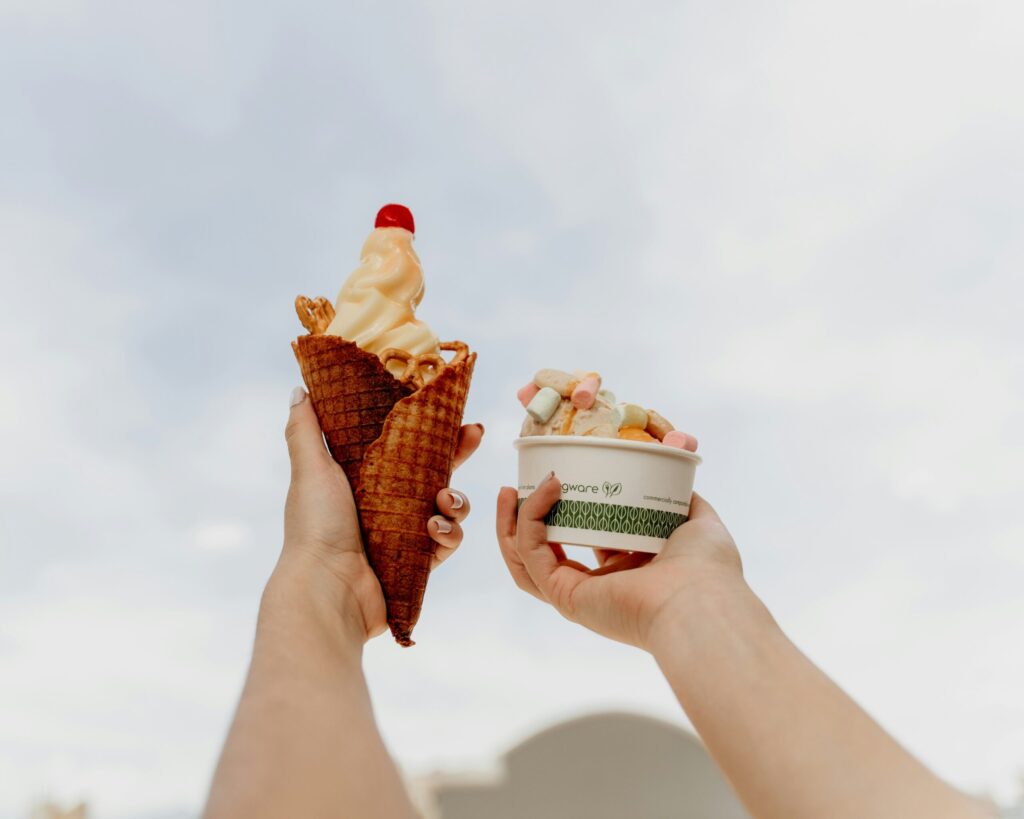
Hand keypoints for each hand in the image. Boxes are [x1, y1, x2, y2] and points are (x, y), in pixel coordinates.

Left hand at [277, 387, 481, 641]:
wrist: (328, 588)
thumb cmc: (316, 527)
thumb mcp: (311, 469)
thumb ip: (305, 429)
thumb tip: (301, 389)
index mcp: (364, 478)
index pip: (405, 445)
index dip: (429, 427)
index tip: (450, 409)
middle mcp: (387, 503)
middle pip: (435, 470)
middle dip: (458, 452)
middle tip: (473, 434)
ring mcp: (405, 532)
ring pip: (449, 506)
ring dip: (456, 499)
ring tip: (445, 500)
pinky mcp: (419, 561)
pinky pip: (448, 540)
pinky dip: (449, 533)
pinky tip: (434, 530)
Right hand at [496, 474, 743, 649]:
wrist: (703, 600)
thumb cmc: (708, 570)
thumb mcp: (698, 522)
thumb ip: (684, 500)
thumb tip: (676, 475)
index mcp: (625, 573)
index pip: (582, 542)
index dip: (565, 513)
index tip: (558, 479)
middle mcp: (597, 588)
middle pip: (542, 554)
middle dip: (523, 520)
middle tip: (518, 486)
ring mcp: (577, 596)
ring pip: (526, 560)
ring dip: (510, 524)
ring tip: (508, 490)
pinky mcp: (566, 596)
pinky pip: (532, 554)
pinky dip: (529, 520)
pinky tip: (541, 491)